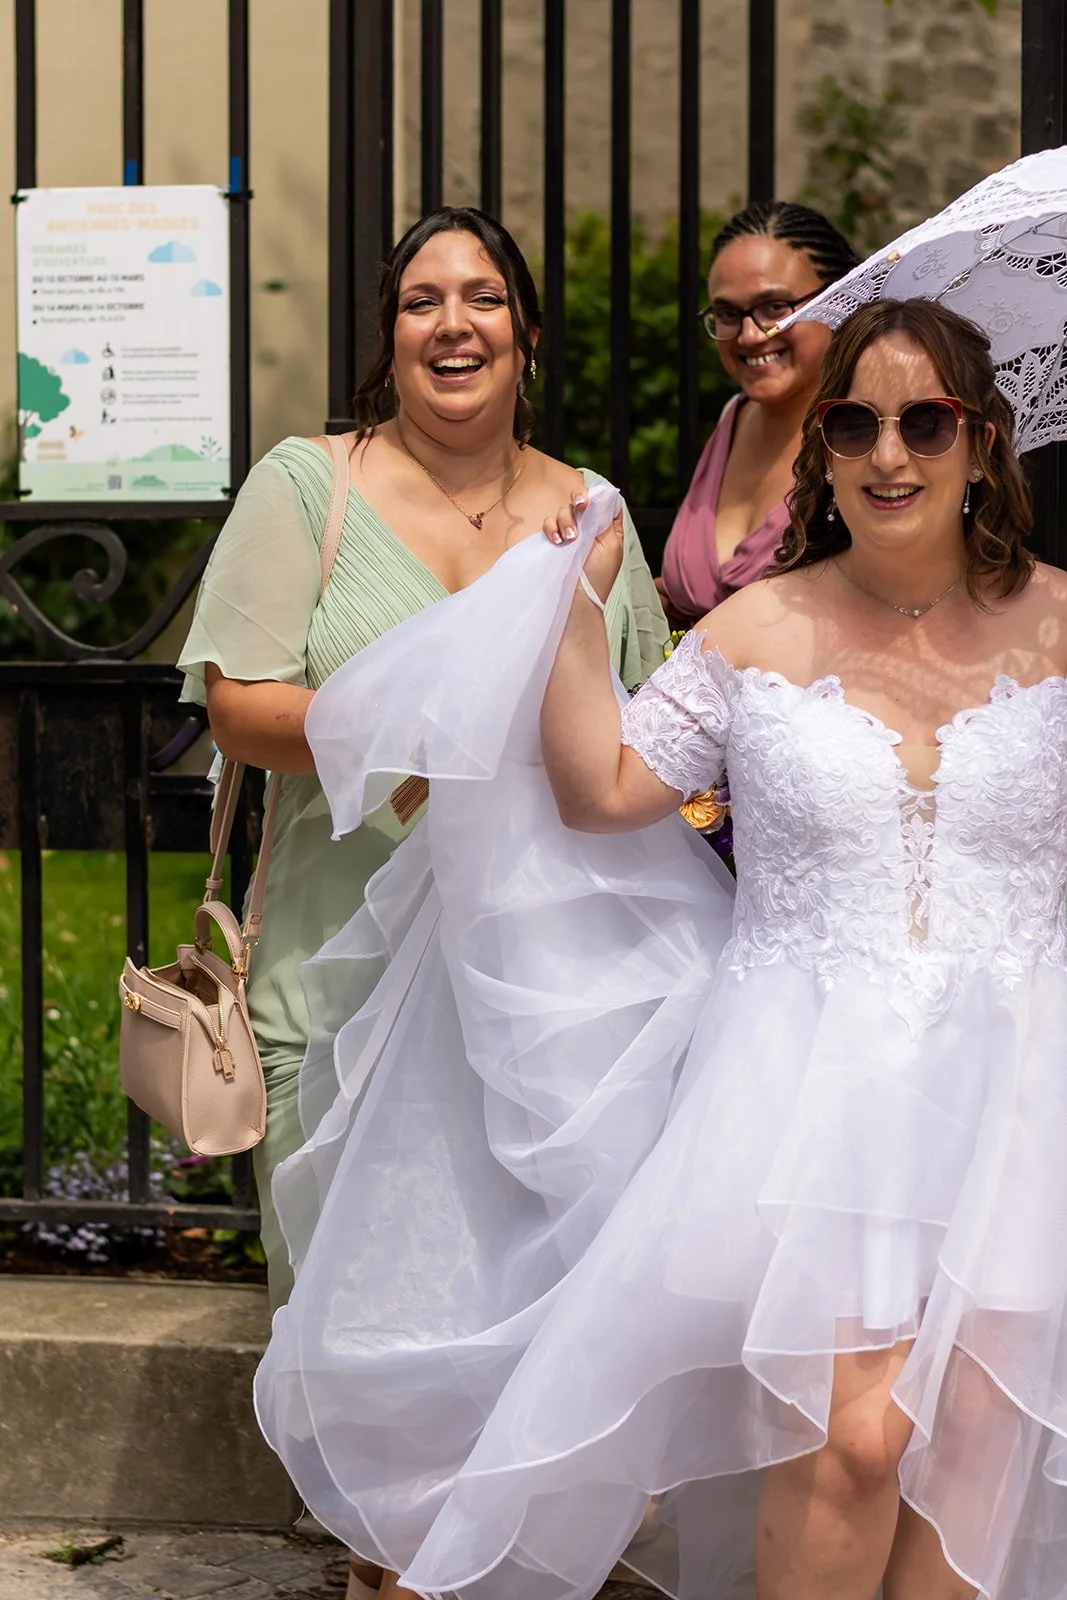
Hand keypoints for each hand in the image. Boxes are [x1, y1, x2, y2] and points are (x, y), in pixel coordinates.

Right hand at [542, 491, 624, 606]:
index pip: (601, 500)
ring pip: (564, 510)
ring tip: (569, 539)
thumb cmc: (599, 576)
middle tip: (580, 506)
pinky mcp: (554, 540)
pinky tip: (557, 540)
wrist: (578, 598)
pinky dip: (551, 527)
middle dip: (578, 500)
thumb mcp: (612, 545)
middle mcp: (587, 527)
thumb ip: (608, 520)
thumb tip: (606, 496)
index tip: (591, 500)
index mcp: (605, 526)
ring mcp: (569, 532)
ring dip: (565, 519)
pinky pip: (548, 524)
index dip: (595, 495)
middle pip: (580, 499)